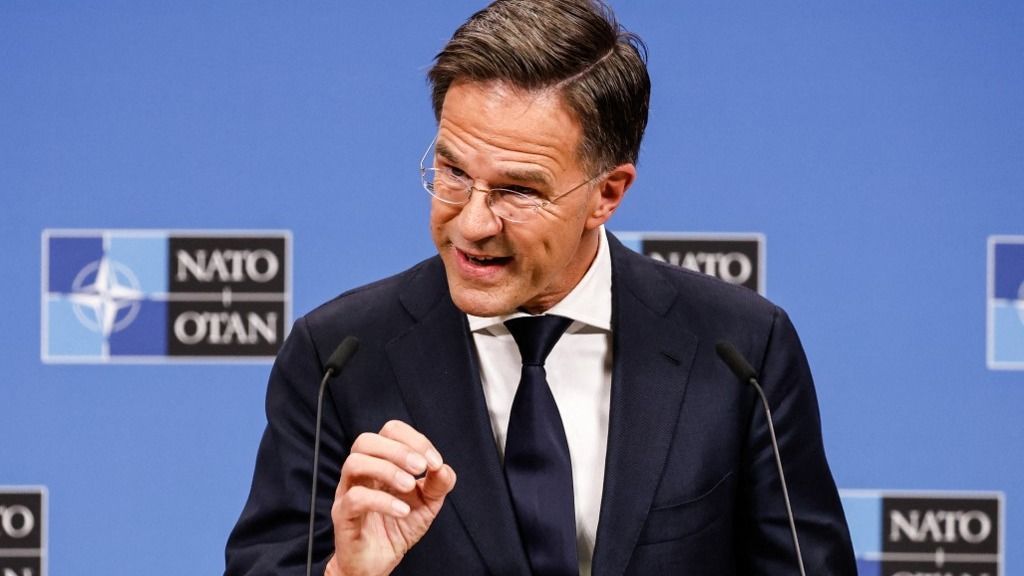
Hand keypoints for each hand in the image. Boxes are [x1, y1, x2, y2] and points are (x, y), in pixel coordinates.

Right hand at [325, 420, 456, 575]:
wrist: (378, 562)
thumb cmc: (397, 527)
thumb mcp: (427, 504)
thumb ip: (438, 484)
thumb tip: (443, 467)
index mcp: (380, 462)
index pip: (390, 431)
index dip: (415, 440)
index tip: (434, 461)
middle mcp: (361, 473)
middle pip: (366, 440)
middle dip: (398, 449)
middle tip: (420, 468)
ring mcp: (348, 491)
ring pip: (354, 462)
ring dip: (388, 470)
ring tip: (409, 487)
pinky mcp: (343, 515)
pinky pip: (355, 498)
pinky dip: (383, 501)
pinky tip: (402, 511)